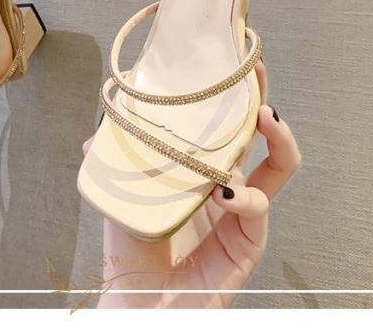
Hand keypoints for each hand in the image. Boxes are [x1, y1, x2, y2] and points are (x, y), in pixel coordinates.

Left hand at [85, 60, 300, 307]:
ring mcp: (241, 215)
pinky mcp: (247, 245)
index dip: (233, 98)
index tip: (234, 66)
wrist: (138, 306)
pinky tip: (224, 191)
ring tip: (264, 119)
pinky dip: (244, 197)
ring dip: (275, 141)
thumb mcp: (120, 200)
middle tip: (256, 76)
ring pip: (277, 171)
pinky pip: (257, 212)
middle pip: (260, 140)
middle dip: (263, 103)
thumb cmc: (131, 255)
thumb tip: (95, 135)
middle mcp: (226, 189)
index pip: (225, 129)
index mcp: (200, 175)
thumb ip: (112, 167)